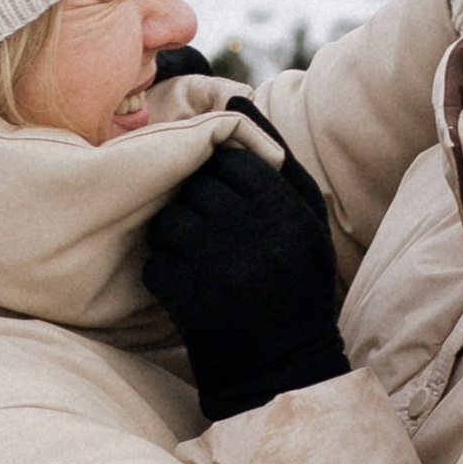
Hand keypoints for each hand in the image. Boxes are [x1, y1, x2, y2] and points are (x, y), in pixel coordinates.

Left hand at [143, 138, 348, 422]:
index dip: (220, 178)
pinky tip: (188, 290)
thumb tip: (236, 96)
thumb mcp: (307, 221)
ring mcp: (218, 266)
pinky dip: (164, 276)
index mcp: (286, 209)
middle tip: (209, 234)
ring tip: (197, 259)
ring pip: (169, 221)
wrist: (282, 367)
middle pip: (195, 187)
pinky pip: (155, 264)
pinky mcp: (189, 300)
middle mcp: (253, 232)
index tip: (226, 204)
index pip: (232, 160)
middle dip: (195, 206)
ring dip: (174, 238)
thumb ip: (278, 158)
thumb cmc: (296, 284)